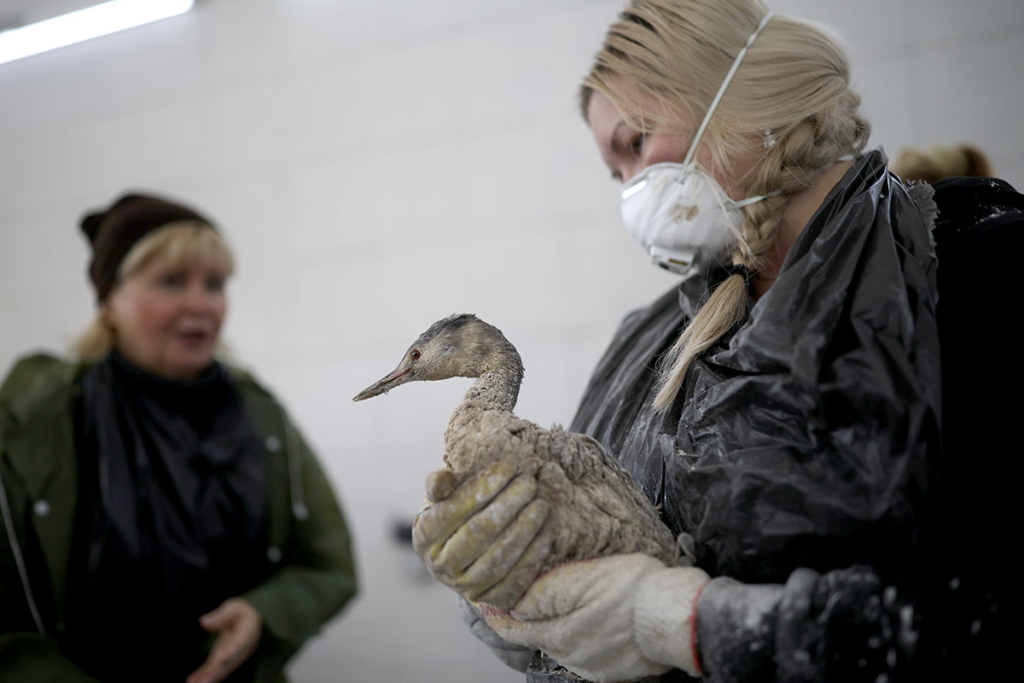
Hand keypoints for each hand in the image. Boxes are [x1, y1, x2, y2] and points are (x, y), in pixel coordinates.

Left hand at [187, 598, 261, 682]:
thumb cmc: (241, 614)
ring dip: (208, 678)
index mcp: (247, 634)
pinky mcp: (220, 660)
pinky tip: (192, 680)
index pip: (239, 644)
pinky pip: (212, 669)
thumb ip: (221, 615)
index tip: (221, 660)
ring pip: (220, 669)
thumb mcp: (234, 608)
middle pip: (228, 662)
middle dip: (216, 672)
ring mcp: (231, 657)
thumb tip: (204, 622)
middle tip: (204, 681)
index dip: (230, 652)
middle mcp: (240, 650)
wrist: (250, 624)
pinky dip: (203, 675)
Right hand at [413, 460, 551, 606]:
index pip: (452, 510)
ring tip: (541, 505)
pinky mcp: (492, 600)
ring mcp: (466, 588)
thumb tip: (443, 478)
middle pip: (478, 533)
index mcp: (425, 537)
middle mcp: (441, 566)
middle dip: (507, 505)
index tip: (507, 467)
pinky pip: (515, 580)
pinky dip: (532, 557)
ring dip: (524, 529)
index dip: (481, 488)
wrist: (462, 560)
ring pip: (498, 558)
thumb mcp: (440, 500)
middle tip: (529, 483)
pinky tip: (546, 534)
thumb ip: (439, 486)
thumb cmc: (454, 518)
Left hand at [483, 554, 709, 682]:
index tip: (485, 598)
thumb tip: (510, 600)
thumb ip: (545, 591)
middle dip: (529, 615)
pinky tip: (596, 616)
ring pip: (564, 641)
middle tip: (524, 591)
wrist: (679, 618)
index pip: (512, 627)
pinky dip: (585, 632)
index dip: (495, 611)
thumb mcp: (584, 579)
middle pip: (537, 634)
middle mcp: (572, 657)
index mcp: (559, 636)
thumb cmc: (635, 593)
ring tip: (567, 600)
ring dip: (560, 623)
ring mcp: (595, 666)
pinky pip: (589, 649)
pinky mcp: (616, 667)